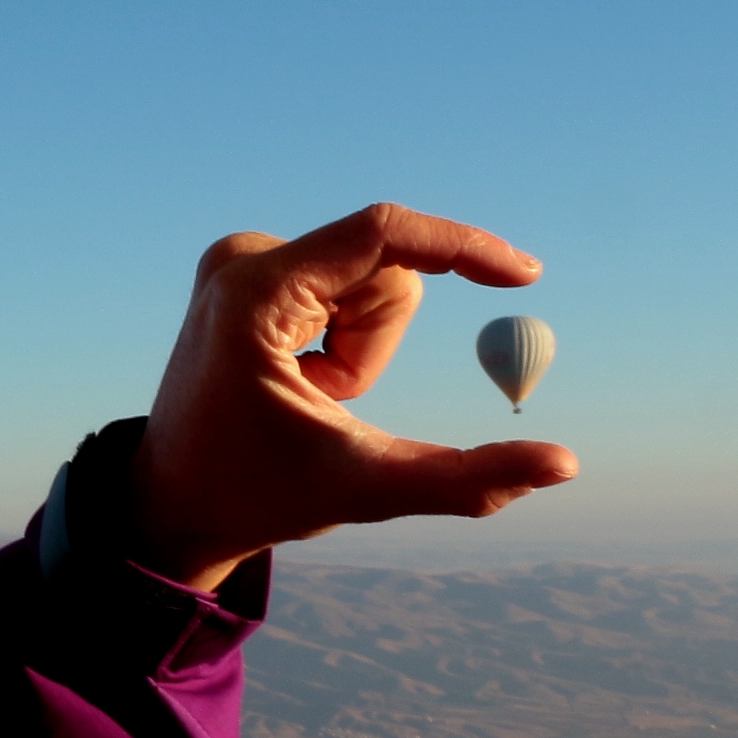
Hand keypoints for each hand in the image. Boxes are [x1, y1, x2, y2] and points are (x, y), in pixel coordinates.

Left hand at [130, 203, 576, 590]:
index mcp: (256, 294)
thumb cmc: (258, 495)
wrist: (173, 502)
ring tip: (308, 396)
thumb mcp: (367, 488)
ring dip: (365, 348)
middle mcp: (243, 256)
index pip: (383, 235)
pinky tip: (296, 379)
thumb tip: (564, 465)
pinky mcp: (250, 268)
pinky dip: (345, 339)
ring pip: (374, 281)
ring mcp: (243, 258)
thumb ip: (466, 478)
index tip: (525, 274)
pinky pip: (347, 283)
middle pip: (387, 271)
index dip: (461, 247)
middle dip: (381, 347)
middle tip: (326, 404)